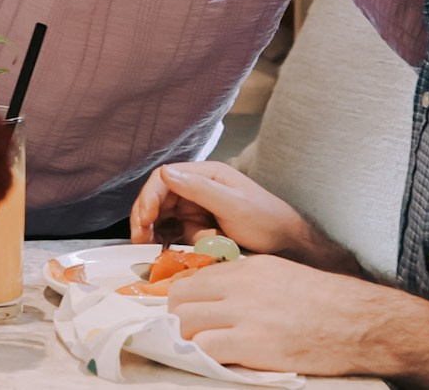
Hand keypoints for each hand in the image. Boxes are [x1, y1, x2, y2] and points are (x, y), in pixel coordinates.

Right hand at [131, 162, 317, 258]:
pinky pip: (176, 234)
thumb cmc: (266, 220)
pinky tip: (169, 256)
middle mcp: (198, 189)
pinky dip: (170, 245)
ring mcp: (198, 209)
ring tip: (153, 251)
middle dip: (146, 218)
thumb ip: (200, 188)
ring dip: (156, 233)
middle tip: (141, 241)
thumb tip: (165, 172)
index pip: (165, 179)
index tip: (145, 220)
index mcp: (206, 175)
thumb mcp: (234, 204)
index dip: (149, 197)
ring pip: (164, 218)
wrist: (287, 246)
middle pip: (159, 198)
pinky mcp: (199, 228)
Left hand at [169, 255, 403, 374]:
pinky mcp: (252, 343)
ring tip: (198, 350)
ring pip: (185, 322)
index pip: (194, 276)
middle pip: (180, 296)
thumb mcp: (282, 276)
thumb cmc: (327, 303)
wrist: (358, 322)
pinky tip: (212, 362)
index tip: (184, 312)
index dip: (183, 298)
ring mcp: (244, 313)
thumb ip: (250, 282)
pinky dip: (200, 357)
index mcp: (248, 267)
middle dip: (177, 317)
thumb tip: (223, 296)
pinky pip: (205, 349)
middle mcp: (240, 285)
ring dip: (185, 339)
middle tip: (186, 334)